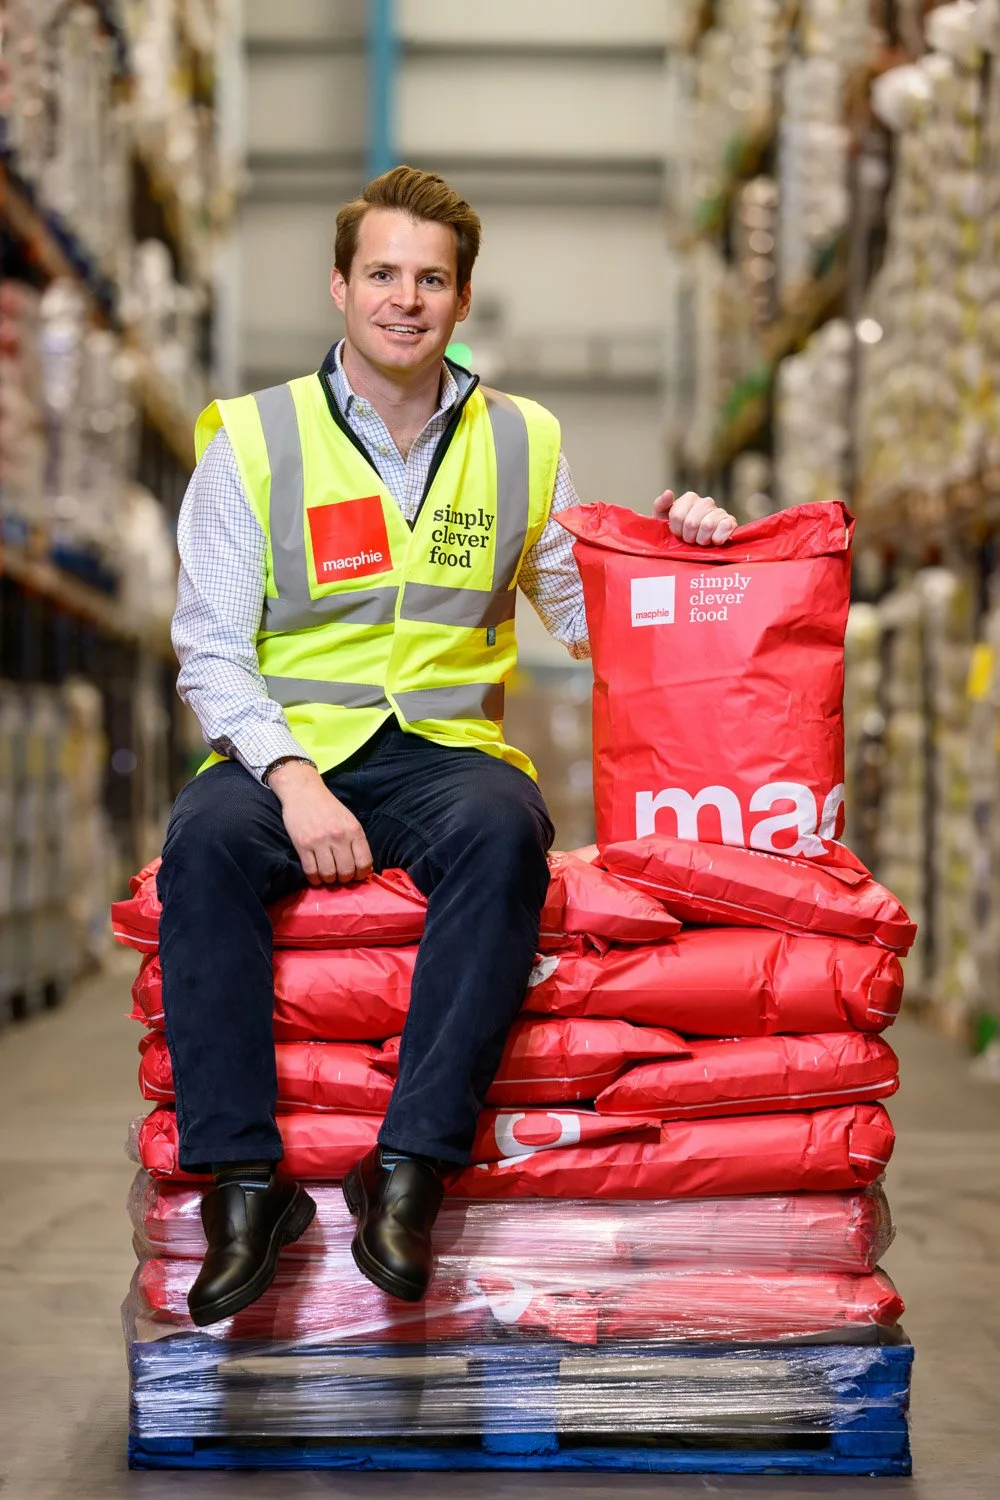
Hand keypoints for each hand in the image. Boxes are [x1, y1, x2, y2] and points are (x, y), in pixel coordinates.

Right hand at [267, 761, 372, 884]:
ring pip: (328, 874)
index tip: (356, 876)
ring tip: (327, 875)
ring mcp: (320, 841)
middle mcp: (339, 836)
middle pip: (346, 872)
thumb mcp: (349, 820)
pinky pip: (311, 871)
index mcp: (354, 830)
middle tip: (340, 876)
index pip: (364, 862)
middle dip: (344, 879)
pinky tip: (316, 876)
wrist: (303, 791)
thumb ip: (356, 842)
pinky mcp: (302, 845)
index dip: (361, 874)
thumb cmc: (328, 807)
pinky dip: (314, 879)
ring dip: (329, 880)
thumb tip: (364, 868)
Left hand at [653, 489, 736, 545]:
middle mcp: (706, 501)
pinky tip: (714, 541)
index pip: (677, 516)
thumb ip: (661, 505)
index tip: (678, 533)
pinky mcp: (730, 521)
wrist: (695, 544)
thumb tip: (668, 492)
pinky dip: (718, 538)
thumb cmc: (677, 531)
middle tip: (690, 539)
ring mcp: (719, 511)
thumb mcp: (662, 519)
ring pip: (707, 525)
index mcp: (689, 498)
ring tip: (701, 540)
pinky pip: (725, 527)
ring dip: (701, 539)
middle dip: (688, 537)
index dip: (676, 530)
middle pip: (691, 523)